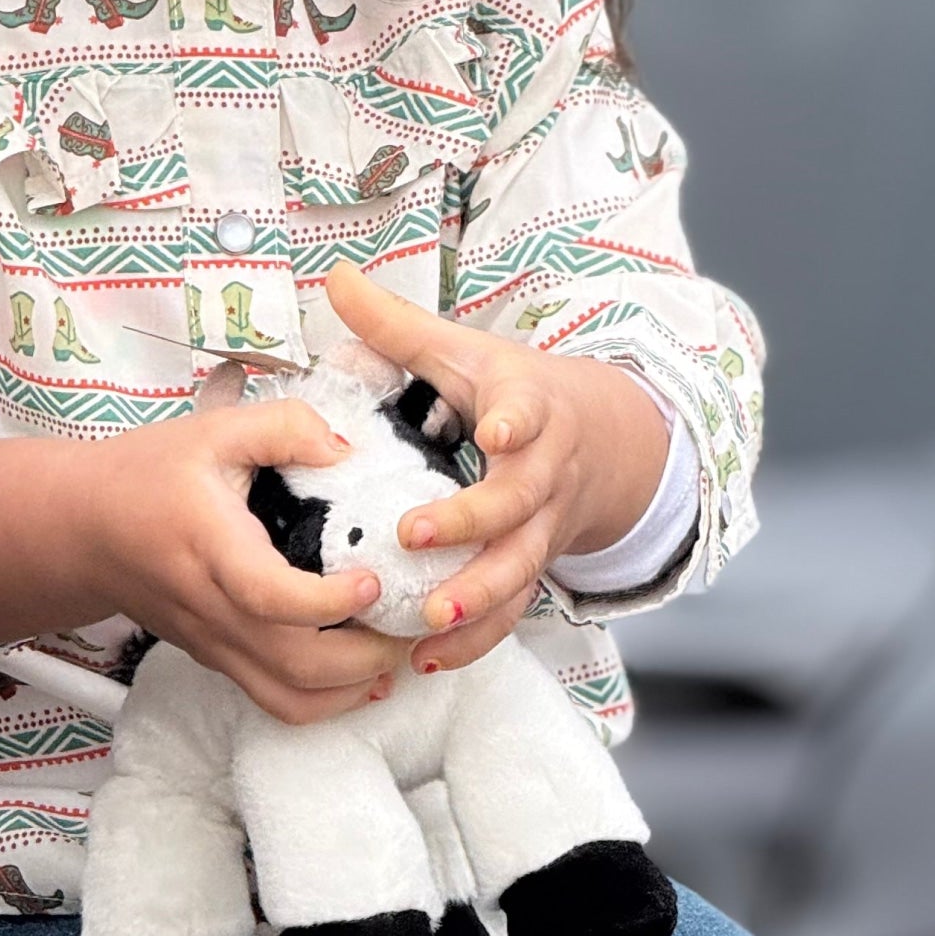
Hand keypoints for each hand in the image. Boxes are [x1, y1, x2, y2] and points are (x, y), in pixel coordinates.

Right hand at [0, 398, 396, 724]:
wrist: (81, 530)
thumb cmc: (147, 475)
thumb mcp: (213, 429)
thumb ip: (284, 427)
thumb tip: (350, 449)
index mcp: (210, 547)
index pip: (269, 597)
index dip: (330, 602)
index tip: (374, 579)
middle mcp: (213, 609)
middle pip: (294, 667)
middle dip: (368, 659)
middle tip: (413, 621)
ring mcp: (215, 645)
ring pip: (289, 702)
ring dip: (354, 690)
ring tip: (398, 652)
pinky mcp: (218, 661)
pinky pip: (276, 702)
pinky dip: (327, 700)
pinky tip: (364, 670)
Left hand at [325, 261, 670, 674]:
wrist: (600, 441)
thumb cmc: (512, 391)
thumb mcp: (463, 351)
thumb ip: (397, 323)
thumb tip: (334, 277)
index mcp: (528, 409)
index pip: (527, 412)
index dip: (516, 422)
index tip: (497, 432)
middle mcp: (544, 473)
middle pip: (517, 504)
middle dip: (471, 523)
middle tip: (414, 534)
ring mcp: (543, 527)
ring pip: (520, 569)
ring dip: (477, 597)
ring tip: (427, 619)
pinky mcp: (533, 566)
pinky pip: (512, 611)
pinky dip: (474, 638)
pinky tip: (426, 657)